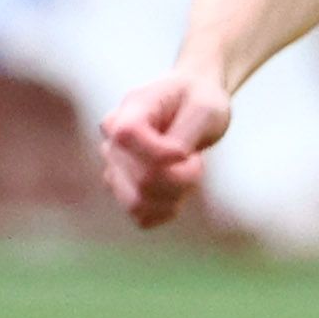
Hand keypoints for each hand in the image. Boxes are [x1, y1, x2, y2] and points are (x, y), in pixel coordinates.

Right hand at [98, 67, 229, 227]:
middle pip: (141, 178)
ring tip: (188, 175)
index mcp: (129, 111)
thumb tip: (172, 160)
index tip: (186, 153)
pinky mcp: (123, 188)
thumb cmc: (199, 101)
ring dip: (174, 196)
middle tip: (196, 159)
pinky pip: (141, 216)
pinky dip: (166, 210)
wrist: (191, 104)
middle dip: (182, 177)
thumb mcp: (205, 108)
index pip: (126, 135)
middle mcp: (112, 141)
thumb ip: (186, 133)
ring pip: (137, 202)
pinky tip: (178, 192)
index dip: (159, 152)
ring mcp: (114, 167)